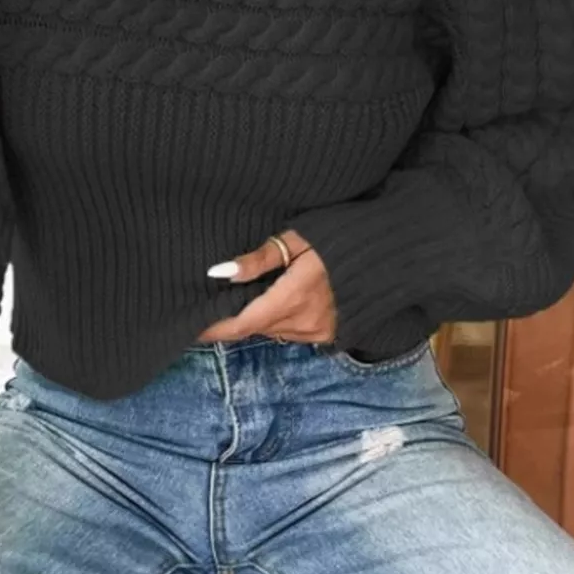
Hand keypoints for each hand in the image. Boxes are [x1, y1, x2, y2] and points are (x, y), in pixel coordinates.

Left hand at [198, 228, 336, 342]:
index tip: (192, 328)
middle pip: (254, 329)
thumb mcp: (295, 239)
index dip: (214, 329)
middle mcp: (303, 321)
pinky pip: (288, 332)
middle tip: (209, 308)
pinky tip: (271, 304)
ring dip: (254, 320)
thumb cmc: (336, 238)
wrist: (381, 255)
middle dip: (231, 322)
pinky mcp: (325, 334)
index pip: (242, 324)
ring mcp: (316, 331)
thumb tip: (221, 272)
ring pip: (270, 331)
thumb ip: (259, 259)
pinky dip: (275, 321)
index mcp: (293, 297)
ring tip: (238, 301)